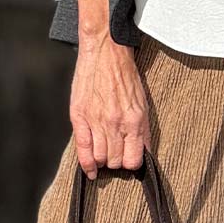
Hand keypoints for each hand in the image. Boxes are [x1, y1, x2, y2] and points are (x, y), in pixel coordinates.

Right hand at [70, 0, 151, 176]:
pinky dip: (86, 164)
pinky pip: (82, 149)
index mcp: (135, 120)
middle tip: (116, 154)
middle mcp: (116, 124)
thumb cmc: (125, 75)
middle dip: (117, 161)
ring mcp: (97, 121)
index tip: (129, 160)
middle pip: (116, 161)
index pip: (134, 160)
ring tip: (104, 154)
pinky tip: (90, 171)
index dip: (132, 164)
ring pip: (100, 158)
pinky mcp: (80, 117)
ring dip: (103, 161)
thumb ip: (142, 128)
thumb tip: (143, 151)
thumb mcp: (142, 102)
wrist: (105, 52)